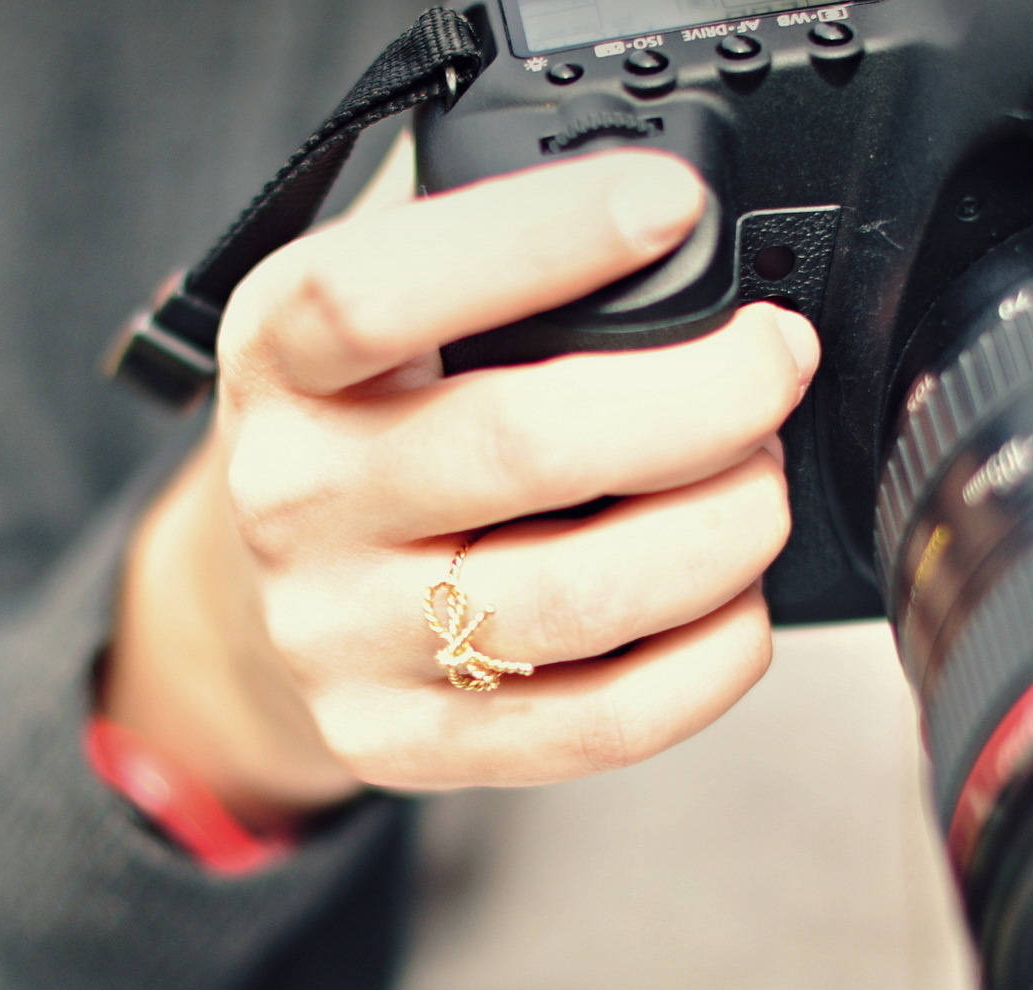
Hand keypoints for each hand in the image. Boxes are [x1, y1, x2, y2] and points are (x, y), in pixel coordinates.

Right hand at [106, 148, 817, 828]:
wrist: (260, 600)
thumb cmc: (366, 428)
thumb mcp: (379, 311)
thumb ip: (485, 257)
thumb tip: (680, 231)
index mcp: (275, 360)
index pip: (372, 295)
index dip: (534, 241)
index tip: (669, 207)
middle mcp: (291, 498)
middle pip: (516, 447)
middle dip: (703, 399)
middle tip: (772, 366)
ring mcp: (337, 636)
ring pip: (575, 597)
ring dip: (722, 532)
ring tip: (759, 485)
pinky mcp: (398, 738)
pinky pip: (594, 724)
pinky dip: (709, 660)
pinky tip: (735, 605)